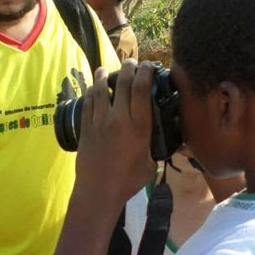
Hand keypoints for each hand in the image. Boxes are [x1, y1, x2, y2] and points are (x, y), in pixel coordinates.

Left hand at [75, 61, 157, 206]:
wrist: (98, 191)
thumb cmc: (128, 181)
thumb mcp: (151, 164)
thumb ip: (157, 147)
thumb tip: (169, 141)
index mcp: (139, 126)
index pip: (142, 89)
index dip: (145, 72)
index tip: (148, 66)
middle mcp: (119, 118)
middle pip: (122, 83)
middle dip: (128, 68)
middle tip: (132, 63)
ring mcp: (99, 121)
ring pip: (100, 88)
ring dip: (104, 74)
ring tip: (107, 68)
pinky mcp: (85, 127)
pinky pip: (87, 102)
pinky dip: (90, 91)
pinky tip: (92, 86)